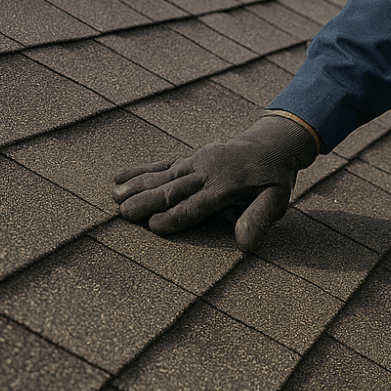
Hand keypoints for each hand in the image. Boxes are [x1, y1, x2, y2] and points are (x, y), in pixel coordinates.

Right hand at [113, 111, 319, 250]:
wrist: (270, 145)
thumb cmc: (271, 180)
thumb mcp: (275, 200)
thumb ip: (259, 219)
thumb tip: (246, 245)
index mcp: (225, 187)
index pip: (196, 205)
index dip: (175, 216)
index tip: (154, 227)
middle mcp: (206, 173)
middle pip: (173, 189)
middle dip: (148, 201)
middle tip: (123, 213)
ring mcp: (195, 162)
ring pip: (163, 175)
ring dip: (138, 185)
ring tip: (114, 196)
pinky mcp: (188, 158)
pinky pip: (162, 164)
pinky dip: (140, 170)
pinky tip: (118, 177)